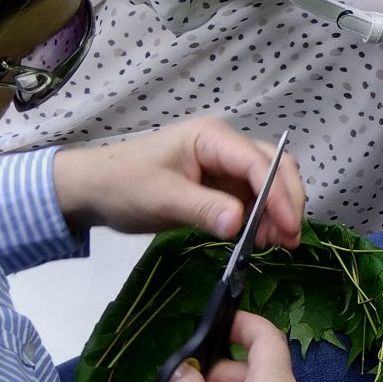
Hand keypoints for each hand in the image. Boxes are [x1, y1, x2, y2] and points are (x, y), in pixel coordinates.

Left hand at [54, 121, 305, 246]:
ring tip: (277, 244)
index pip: (258, 162)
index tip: (288, 227)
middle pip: (274, 166)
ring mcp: (223, 165)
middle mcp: (225, 146)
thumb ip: (203, 209)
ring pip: (267, 182)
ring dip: (277, 211)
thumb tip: (239, 225)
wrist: (92, 190)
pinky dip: (262, 217)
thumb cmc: (122, 185)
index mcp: (212, 137)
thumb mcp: (161, 198)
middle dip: (286, 201)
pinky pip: (251, 198)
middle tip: (290, 239)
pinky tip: (260, 239)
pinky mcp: (219, 185)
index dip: (278, 194)